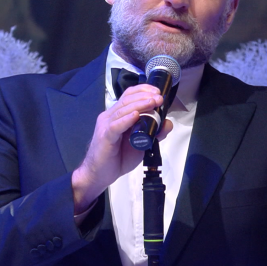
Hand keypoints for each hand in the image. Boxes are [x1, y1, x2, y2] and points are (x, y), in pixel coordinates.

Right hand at [72, 84, 172, 213]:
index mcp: (117, 115)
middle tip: (159, 98)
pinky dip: (126, 120)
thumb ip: (154, 133)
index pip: (128, 96)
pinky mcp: (105, 137)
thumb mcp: (140, 144)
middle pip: (127, 100)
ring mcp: (106, 125)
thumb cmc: (116, 159)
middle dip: (144, 96)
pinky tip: (135, 116)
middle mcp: (110, 117)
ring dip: (139, 105)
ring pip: (123, 110)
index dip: (142, 90)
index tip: (157, 91)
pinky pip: (116, 126)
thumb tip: (167, 123)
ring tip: (153, 102)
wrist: (98, 175)